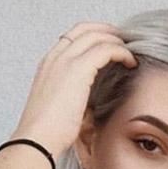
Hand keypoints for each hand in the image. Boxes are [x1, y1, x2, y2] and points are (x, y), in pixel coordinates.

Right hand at [13, 21, 137, 157]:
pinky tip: (130, 62)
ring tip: (130, 53)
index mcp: (48, 65)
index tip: (109, 45)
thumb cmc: (47, 133)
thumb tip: (88, 104)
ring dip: (117, 41)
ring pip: (97, 36)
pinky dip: (121, 52)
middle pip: (85, 29)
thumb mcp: (57, 108)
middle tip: (124, 43)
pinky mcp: (78, 69)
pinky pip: (106, 49)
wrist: (37, 139)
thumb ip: (71, 97)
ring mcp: (66, 60)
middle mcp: (55, 57)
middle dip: (108, 32)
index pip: (72, 37)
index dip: (93, 36)